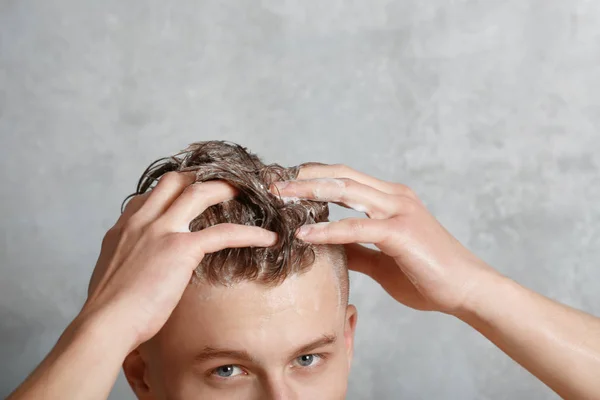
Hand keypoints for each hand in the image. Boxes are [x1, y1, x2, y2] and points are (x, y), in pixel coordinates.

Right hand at [81, 171, 276, 350]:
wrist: (105, 322)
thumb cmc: (108, 308)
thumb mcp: (112, 271)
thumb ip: (128, 257)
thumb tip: (139, 264)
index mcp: (125, 226)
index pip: (152, 195)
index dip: (174, 190)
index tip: (190, 192)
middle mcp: (142, 220)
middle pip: (174, 180)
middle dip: (200, 176)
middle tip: (221, 181)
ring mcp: (161, 230)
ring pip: (199, 193)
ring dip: (225, 188)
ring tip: (246, 191)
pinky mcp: (181, 248)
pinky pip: (224, 232)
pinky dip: (250, 233)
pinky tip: (268, 238)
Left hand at [270, 164, 500, 313]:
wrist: (466, 289)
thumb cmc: (428, 274)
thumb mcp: (383, 260)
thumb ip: (358, 250)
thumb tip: (330, 247)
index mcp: (390, 199)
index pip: (345, 177)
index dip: (314, 177)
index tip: (287, 184)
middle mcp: (394, 197)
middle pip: (341, 177)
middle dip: (304, 178)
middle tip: (273, 184)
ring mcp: (399, 211)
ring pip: (347, 191)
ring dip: (310, 192)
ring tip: (280, 198)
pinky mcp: (401, 232)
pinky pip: (357, 227)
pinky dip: (328, 230)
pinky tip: (304, 235)